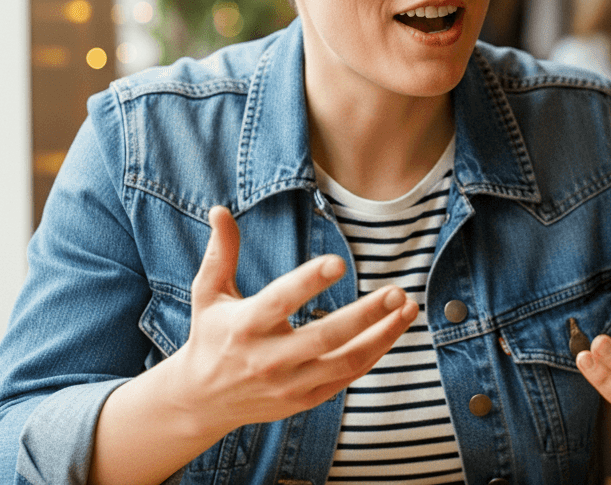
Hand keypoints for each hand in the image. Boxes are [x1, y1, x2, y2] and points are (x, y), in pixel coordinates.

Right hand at [172, 206, 417, 435]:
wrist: (202, 401)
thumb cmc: (210, 337)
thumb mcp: (209, 293)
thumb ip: (221, 253)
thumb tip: (221, 210)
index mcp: (245, 325)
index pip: (280, 301)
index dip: (309, 282)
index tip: (338, 262)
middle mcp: (269, 358)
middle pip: (325, 337)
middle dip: (365, 315)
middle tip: (397, 291)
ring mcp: (290, 383)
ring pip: (346, 361)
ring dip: (382, 335)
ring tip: (408, 307)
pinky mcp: (305, 399)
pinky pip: (348, 376)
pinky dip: (375, 353)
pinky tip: (394, 329)